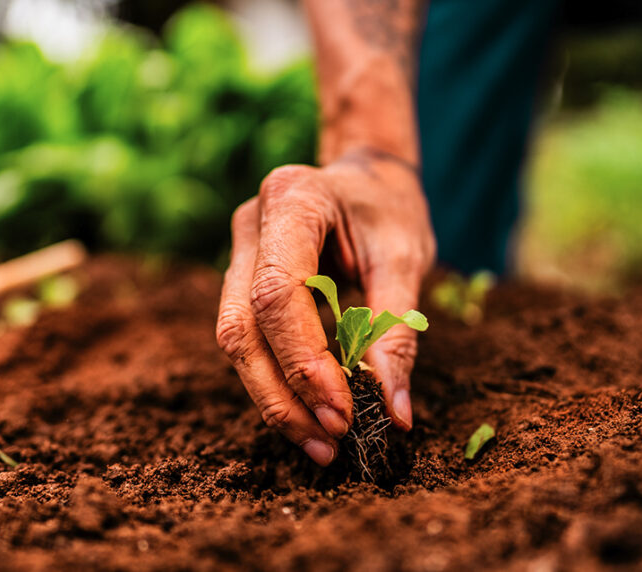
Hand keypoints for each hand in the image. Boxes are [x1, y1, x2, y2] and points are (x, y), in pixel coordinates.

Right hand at [216, 149, 435, 465]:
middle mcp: (250, 224)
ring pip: (235, 340)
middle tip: (330, 443)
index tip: (343, 413)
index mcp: (292, 199)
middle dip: (283, 394)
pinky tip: (308, 417)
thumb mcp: (407, 259)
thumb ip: (396, 331)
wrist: (367, 178)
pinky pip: (247, 340)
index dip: (304, 361)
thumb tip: (395, 413)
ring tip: (320, 444)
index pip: (278, 293)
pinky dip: (275, 383)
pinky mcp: (240, 279)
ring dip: (274, 400)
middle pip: (243, 326)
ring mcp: (237, 251)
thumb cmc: (389, 212)